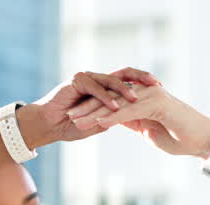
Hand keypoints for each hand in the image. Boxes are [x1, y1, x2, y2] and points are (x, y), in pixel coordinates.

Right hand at [23, 68, 159, 146]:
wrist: (47, 126)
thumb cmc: (70, 126)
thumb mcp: (97, 124)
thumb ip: (111, 119)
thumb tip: (129, 120)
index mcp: (104, 87)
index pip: (129, 81)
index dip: (145, 85)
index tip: (162, 91)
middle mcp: (97, 79)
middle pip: (124, 74)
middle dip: (141, 78)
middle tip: (157, 85)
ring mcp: (87, 78)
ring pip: (110, 81)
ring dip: (124, 90)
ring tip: (136, 99)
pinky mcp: (76, 81)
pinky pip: (94, 89)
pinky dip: (105, 98)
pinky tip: (115, 106)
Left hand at [70, 83, 209, 157]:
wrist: (202, 141)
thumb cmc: (180, 139)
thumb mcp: (149, 130)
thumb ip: (134, 122)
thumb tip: (119, 122)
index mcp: (142, 98)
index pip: (112, 101)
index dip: (92, 108)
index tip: (74, 117)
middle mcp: (145, 92)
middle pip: (110, 98)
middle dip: (87, 107)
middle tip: (67, 115)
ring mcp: (151, 96)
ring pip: (116, 103)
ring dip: (95, 112)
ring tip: (77, 120)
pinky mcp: (157, 105)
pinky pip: (130, 111)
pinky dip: (113, 117)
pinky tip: (98, 124)